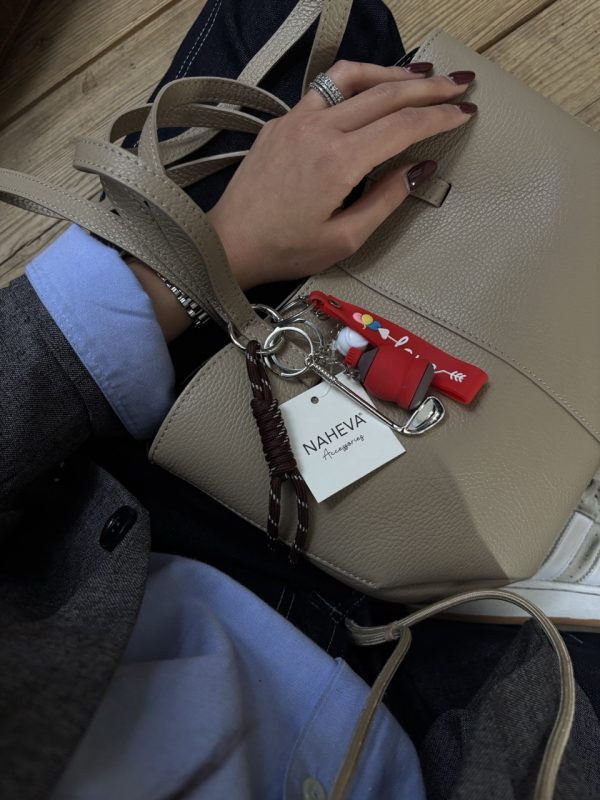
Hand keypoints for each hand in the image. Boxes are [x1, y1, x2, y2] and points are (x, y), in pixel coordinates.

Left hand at [208, 60, 476, 289]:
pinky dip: (356, 81)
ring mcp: (296, 120)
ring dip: (392, 73)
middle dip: (428, 88)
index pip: (402, 126)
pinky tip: (370, 86)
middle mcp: (319, 130)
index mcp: (338, 161)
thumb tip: (418, 169)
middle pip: (385, 94)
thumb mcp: (344, 239)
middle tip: (459, 83)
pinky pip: (326, 88)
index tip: (465, 112)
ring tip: (422, 74)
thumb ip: (386, 199)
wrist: (228, 244)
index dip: (439, 117)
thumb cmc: (284, 249)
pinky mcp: (282, 121)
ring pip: (354, 79)